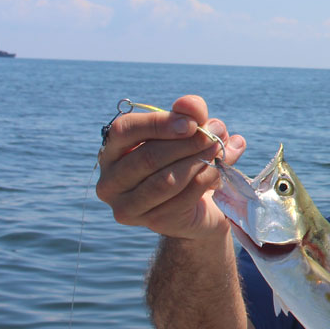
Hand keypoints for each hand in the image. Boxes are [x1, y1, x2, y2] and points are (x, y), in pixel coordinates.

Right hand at [96, 95, 245, 239]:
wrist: (196, 208)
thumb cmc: (183, 161)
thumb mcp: (187, 132)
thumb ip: (189, 114)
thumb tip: (192, 106)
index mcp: (111, 151)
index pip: (125, 130)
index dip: (159, 123)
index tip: (192, 122)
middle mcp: (110, 181)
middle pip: (148, 158)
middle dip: (186, 144)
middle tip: (215, 134)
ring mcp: (128, 206)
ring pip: (165, 181)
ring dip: (198, 162)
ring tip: (219, 149)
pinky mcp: (153, 222)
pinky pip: (182, 198)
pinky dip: (204, 181)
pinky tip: (218, 171)